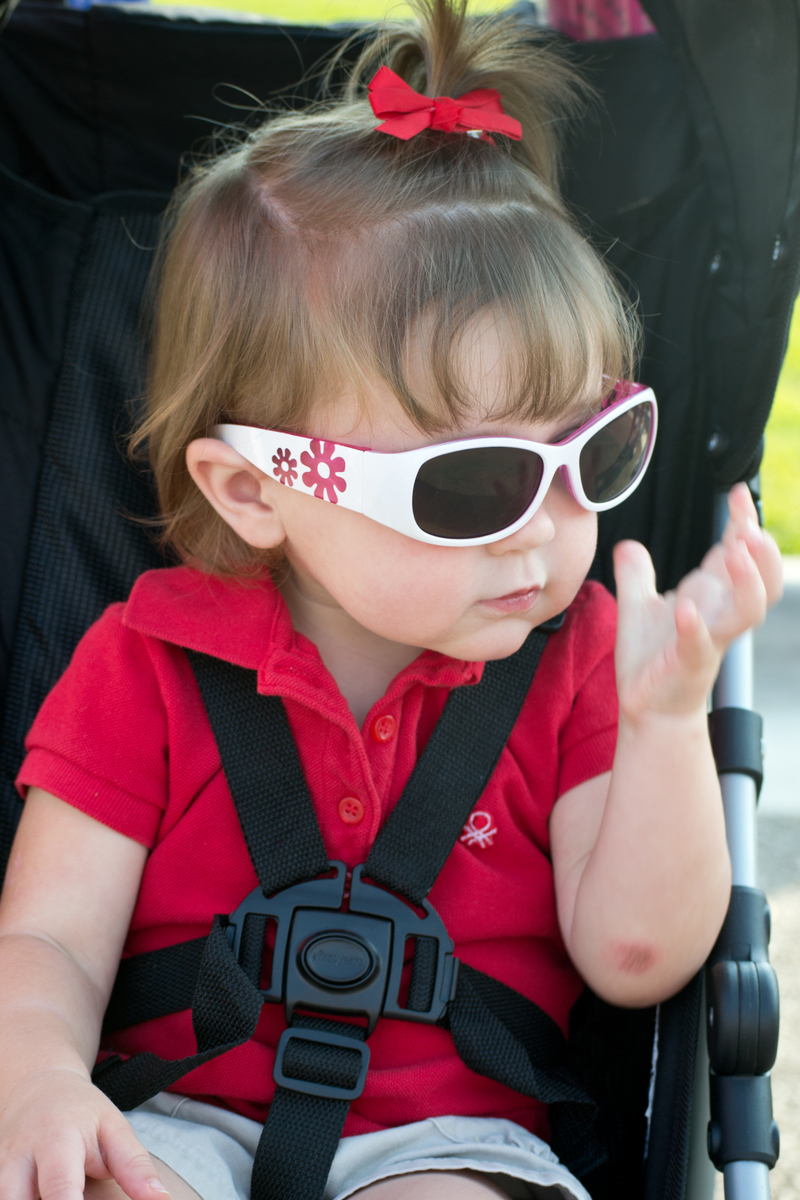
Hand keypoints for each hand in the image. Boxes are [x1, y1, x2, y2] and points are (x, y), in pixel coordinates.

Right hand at [0, 1068, 167, 1199]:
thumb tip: (160, 1199)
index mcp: (56, 1141)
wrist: (38, 1087)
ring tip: (69, 1197)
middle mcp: (18, 1159)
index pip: (59, 1189)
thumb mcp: (114, 1127)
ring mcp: (0, 1170)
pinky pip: (4, 1198)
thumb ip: (134, 1166)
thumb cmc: (81, 1111)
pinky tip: (43, 1197)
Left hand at [613, 483, 782, 720]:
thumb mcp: (638, 607)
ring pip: (748, 609)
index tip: (738, 491)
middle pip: (761, 577)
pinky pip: (700, 642)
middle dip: (761, 551)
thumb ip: (636, 575)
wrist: (648, 707)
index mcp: (711, 595)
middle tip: (749, 525)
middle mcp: (719, 614)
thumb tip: (627, 544)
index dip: (743, 521)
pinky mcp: (689, 662)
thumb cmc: (651, 659)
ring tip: (735, 552)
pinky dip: (695, 625)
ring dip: (747, 580)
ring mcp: (710, 638)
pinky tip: (687, 608)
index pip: (738, 552)